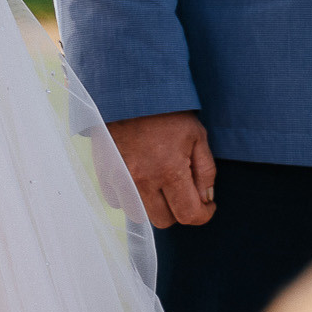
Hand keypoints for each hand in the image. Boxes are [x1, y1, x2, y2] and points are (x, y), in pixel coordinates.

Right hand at [108, 110, 215, 227]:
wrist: (126, 89)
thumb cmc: (166, 110)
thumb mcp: (196, 134)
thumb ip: (206, 171)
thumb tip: (206, 199)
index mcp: (169, 170)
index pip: (190, 215)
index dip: (204, 215)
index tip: (207, 204)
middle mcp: (142, 179)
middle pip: (164, 221)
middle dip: (178, 211)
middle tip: (182, 190)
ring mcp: (119, 177)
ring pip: (139, 215)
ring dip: (152, 206)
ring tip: (158, 183)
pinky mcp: (104, 172)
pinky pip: (118, 200)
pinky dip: (130, 196)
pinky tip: (137, 177)